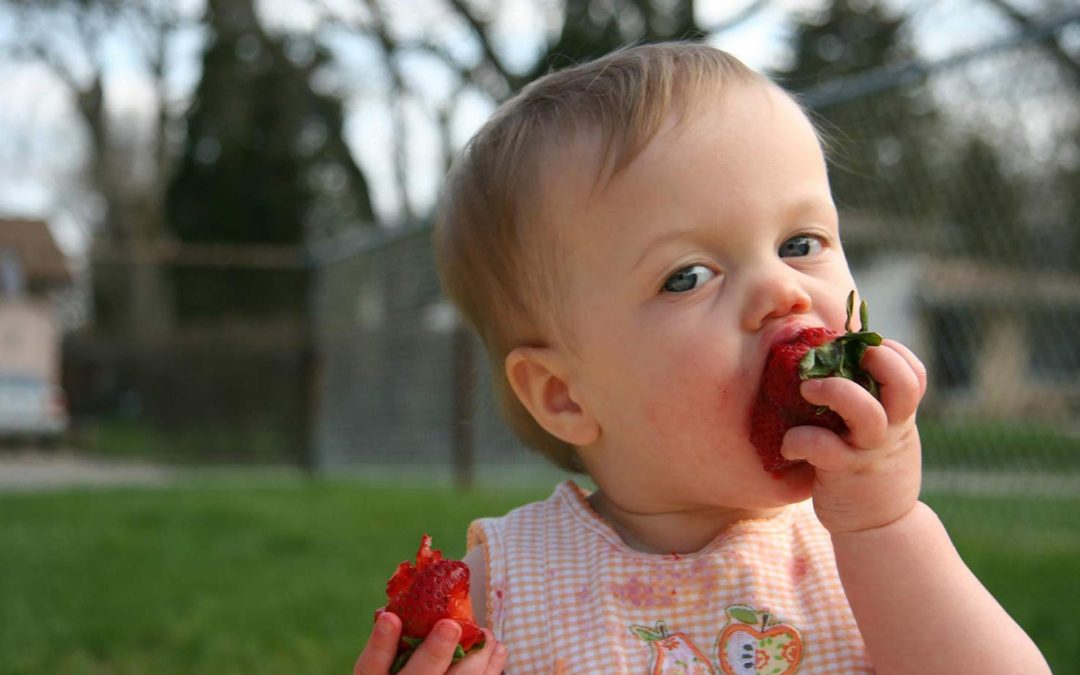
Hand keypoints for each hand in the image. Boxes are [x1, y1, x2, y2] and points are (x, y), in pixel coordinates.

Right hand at [354, 612, 507, 674]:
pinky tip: (497, 650)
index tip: (390, 617)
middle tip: (450, 625)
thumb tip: (394, 608)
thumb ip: (391, 643)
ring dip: (476, 656)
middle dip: (436, 650)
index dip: (381, 641)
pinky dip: (492, 668)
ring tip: (486, 634)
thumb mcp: (384, 664)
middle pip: (419, 674)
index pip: (372, 663)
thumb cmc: (400, 673)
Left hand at [780, 338, 926, 533]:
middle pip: (903, 384)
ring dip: (834, 391)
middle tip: (842, 355)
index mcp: (900, 416)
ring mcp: (870, 451)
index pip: (915, 374)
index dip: (893, 353)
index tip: (864, 348)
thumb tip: (835, 362)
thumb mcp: (884, 435)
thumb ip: (873, 404)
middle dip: (878, 360)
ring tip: (808, 388)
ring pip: (866, 412)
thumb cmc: (871, 470)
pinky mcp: (845, 473)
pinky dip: (799, 440)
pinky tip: (789, 445)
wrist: (879, 528)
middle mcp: (891, 430)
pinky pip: (823, 448)